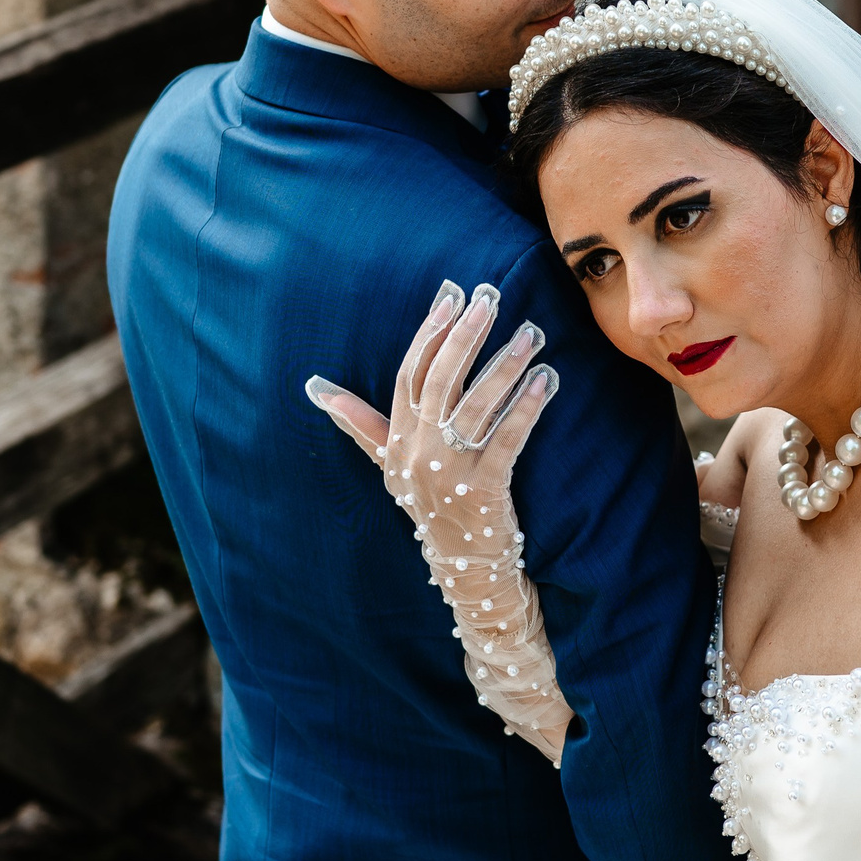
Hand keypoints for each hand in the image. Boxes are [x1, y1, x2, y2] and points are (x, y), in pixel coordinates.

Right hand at [307, 279, 556, 533]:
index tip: (451, 297)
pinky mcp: (483, 488)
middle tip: (489, 300)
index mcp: (397, 438)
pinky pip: (506, 439)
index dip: (429, 334)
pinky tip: (545, 380)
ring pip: (475, 407)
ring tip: (529, 333)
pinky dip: (525, 408)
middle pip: (440, 382)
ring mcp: (450, 470)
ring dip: (504, 366)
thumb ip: (359, 423)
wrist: (462, 562)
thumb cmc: (429, 503)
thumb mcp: (387, 463)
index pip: (409, 375)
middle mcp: (418, 450)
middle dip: (465, 336)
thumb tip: (316, 389)